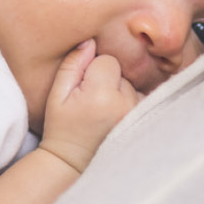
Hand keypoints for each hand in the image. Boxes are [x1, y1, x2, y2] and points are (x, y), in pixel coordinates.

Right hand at [39, 40, 139, 172]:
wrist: (74, 161)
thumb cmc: (62, 126)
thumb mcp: (57, 94)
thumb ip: (73, 64)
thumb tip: (89, 41)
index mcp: (102, 95)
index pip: (108, 60)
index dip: (94, 69)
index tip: (85, 86)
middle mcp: (125, 104)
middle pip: (122, 72)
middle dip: (109, 80)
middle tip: (94, 100)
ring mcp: (138, 114)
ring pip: (133, 85)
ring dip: (122, 91)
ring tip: (105, 110)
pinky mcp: (145, 121)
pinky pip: (144, 97)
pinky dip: (133, 101)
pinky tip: (118, 114)